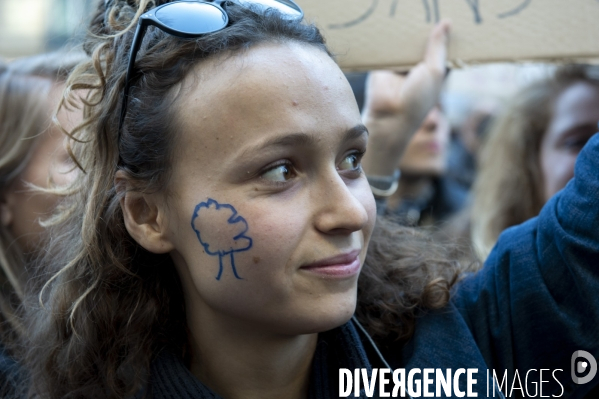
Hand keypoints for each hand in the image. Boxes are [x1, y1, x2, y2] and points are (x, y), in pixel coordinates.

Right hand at [362, 21, 450, 175]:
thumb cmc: (418, 100)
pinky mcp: (382, 65)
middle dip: (424, 31)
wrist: (389, 117)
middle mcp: (416, 68)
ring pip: (405, 43)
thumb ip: (438, 47)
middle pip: (421, 43)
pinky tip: (396, 25)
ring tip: (412, 15)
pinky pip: (387, 47)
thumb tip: (447, 22)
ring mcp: (399, 66)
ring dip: (407, 34)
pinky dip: (390, 38)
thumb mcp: (434, 71)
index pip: (439, 48)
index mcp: (433, 71)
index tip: (448, 17)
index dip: (443, 35)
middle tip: (429, 11)